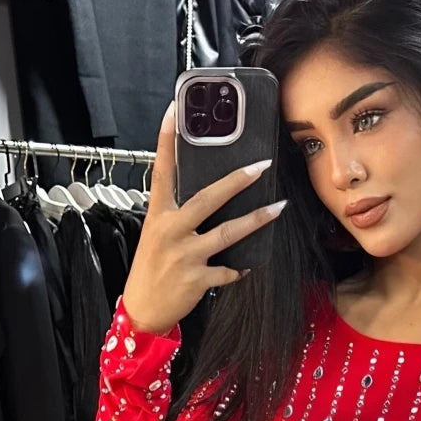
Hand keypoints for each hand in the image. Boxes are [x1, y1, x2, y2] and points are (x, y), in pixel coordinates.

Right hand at [121, 100, 286, 334]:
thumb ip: (177, 214)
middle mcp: (170, 230)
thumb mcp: (156, 234)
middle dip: (237, 181)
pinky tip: (246, 266)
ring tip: (278, 208)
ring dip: (256, 220)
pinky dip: (238, 269)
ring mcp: (184, 255)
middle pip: (207, 198)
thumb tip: (209, 195)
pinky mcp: (197, 279)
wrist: (143, 310)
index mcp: (158, 215)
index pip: (162, 170)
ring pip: (227, 233)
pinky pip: (229, 270)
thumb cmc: (151, 268)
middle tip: (261, 166)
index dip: (166, 140)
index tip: (175, 110)